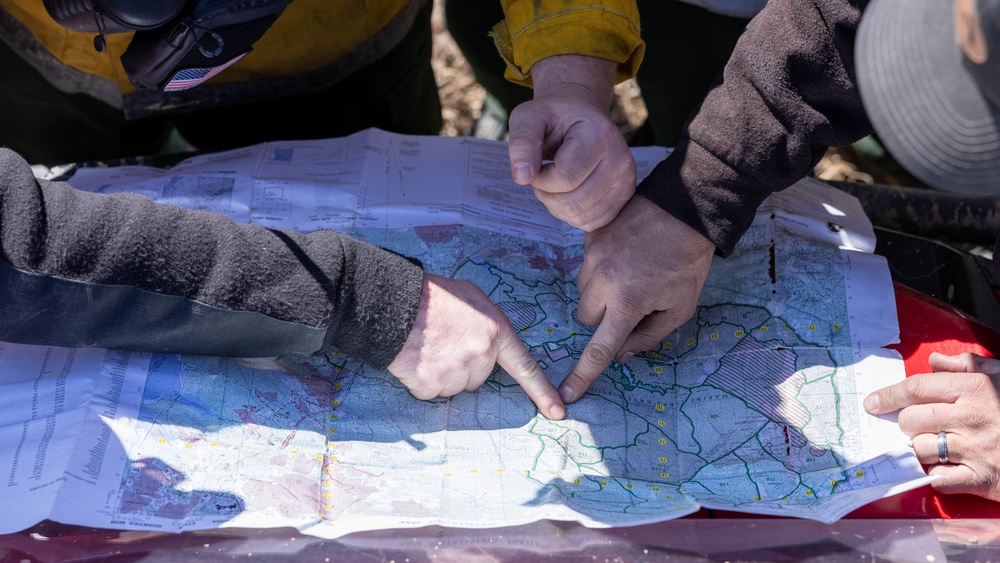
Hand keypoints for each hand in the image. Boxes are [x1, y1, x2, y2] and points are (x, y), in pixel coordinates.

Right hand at [387, 274, 565, 419]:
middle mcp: (480, 356)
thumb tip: (489, 342)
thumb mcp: (472, 296)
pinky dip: (421, 381)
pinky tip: (415, 358)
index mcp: (496, 332)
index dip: (542, 392)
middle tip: (445, 343)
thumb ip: (488, 323)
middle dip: (464, 366)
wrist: (395, 301)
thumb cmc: (433, 295)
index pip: (525, 367)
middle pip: (478, 378)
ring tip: (428, 347)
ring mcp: (455, 373)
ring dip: (442, 374)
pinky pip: (430, 392)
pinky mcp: (430, 386)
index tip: (558, 412)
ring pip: (454, 387)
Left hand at [507, 55, 635, 231]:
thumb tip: (522, 177)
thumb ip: (521, 143)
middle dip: (547, 195)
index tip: (536, 163)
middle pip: (574, 202)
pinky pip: (593, 223)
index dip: (540, 179)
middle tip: (544, 175)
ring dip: (558, 207)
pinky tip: (569, 192)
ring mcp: (627, 180)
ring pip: (581, 216)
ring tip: (556, 182)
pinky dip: (573, 214)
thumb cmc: (552, 117)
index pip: (564, 179)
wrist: (580, 117)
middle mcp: (621, 159)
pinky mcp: (626, 196)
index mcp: (600, 134)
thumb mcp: (528, 118)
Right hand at [560, 195, 715, 401]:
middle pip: (586, 317)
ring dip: (599, 293)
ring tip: (628, 276)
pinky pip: (584, 265)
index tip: (569, 394)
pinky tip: (623, 257)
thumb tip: (621, 355)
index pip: (600, 348)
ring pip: (583, 291)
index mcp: (628, 303)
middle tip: (629, 305)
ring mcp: (593, 256)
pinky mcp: (590, 237)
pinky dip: (599, 268)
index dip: (583, 375)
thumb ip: (649, 336)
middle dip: (603, 318)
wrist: (685, 209)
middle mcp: (604, 280)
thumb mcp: (680, 307)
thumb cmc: (687, 263)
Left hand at [864, 352, 999, 500]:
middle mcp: (971, 417)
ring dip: (918, 449)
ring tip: (934, 447)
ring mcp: (975, 449)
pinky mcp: (982, 479)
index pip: (916, 388)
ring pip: (919, 448)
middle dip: (906, 423)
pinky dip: (934, 475)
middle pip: (911, 419)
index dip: (888, 395)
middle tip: (917, 426)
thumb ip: (968, 365)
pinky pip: (938, 479)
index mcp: (974, 388)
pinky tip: (944, 468)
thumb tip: (934, 361)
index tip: (873, 402)